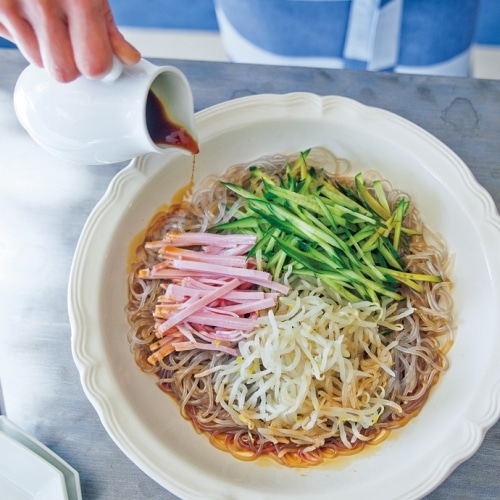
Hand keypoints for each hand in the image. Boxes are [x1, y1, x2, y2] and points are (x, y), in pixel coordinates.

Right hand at [0, 0, 140, 81]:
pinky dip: (23, 35)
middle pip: (63, 72)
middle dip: (71, 63)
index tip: (98, 56)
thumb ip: (109, 28)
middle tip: (72, 41)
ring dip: (46, 50)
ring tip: (48, 20)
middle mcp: (43, 0)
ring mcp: (11, 3)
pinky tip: (28, 12)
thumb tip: (128, 60)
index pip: (94, 65)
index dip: (98, 66)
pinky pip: (14, 44)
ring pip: (38, 62)